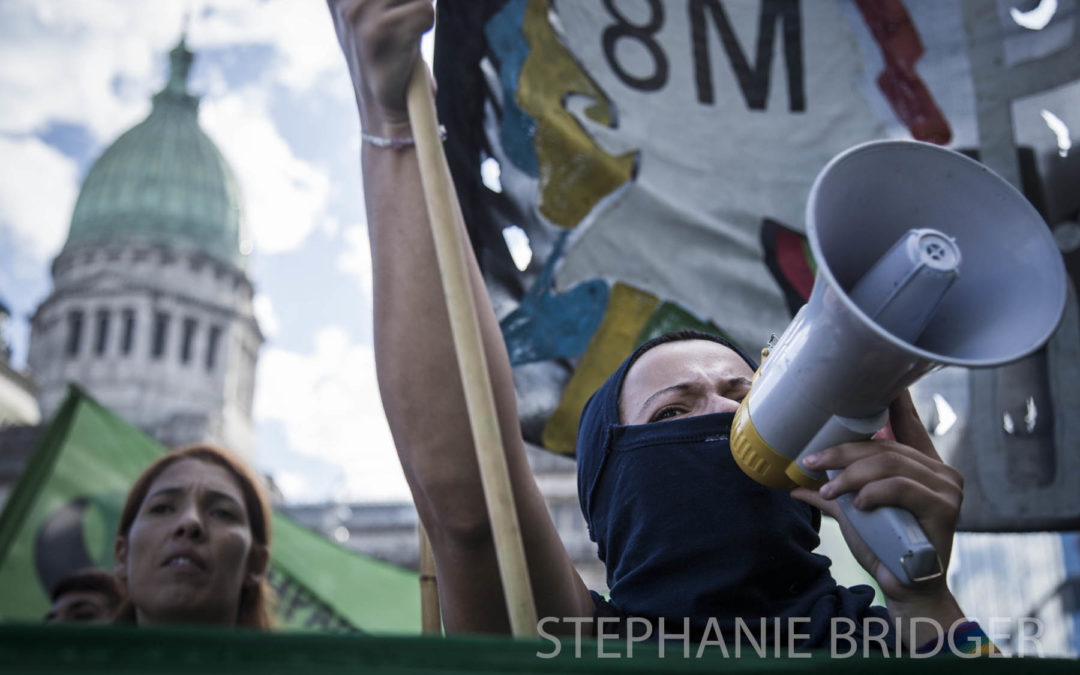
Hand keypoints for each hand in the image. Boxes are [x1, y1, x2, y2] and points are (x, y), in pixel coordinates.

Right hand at [327, 0, 434, 133]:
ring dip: (417, 9)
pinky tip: (408, 47)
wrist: (384, 109)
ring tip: (403, 31)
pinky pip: (425, 10)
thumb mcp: (367, 14)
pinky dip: (424, 26)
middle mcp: (346, 0)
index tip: (395, 11)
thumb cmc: (385, 55)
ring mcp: (362, 13)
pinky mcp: (385, 30)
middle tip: (404, 15)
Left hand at [791, 391, 963, 605]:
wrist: (908, 589)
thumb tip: (794, 482)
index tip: (884, 380)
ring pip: (888, 464)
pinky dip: (872, 492)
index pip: (909, 426)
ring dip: (850, 475)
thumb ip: (832, 495)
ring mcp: (947, 488)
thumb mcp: (854, 514)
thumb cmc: (885, 549)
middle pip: (884, 447)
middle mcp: (940, 472)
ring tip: (827, 491)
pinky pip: (900, 486)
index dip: (896, 402)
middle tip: (812, 461)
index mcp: (922, 468)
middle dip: (842, 452)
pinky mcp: (945, 506)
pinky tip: (856, 505)